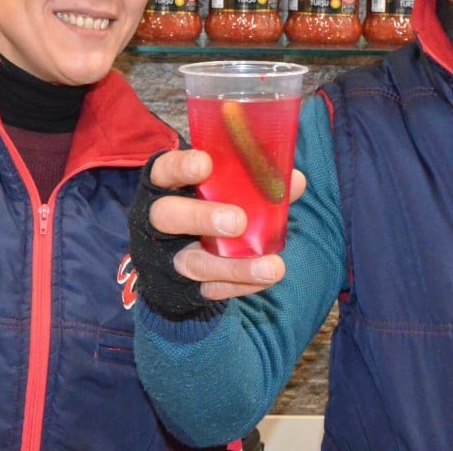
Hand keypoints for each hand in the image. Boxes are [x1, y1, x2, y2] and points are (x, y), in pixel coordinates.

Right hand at [147, 149, 304, 300]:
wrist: (177, 255)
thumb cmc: (207, 204)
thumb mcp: (221, 188)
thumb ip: (253, 181)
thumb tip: (295, 180)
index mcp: (164, 186)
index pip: (163, 170)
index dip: (181, 167)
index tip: (206, 164)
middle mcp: (157, 220)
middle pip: (167, 216)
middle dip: (201, 218)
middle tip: (239, 222)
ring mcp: (167, 256)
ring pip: (193, 262)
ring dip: (233, 266)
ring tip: (272, 267)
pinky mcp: (181, 286)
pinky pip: (210, 289)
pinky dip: (240, 284)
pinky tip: (265, 278)